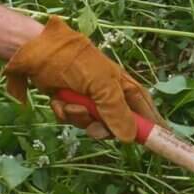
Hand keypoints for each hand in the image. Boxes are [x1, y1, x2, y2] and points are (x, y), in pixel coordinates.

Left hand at [3, 17, 163, 141]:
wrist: (33, 51)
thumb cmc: (72, 60)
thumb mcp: (99, 83)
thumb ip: (115, 110)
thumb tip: (131, 138)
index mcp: (122, 84)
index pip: (144, 109)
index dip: (152, 126)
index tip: (160, 142)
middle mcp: (108, 93)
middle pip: (117, 125)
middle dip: (102, 126)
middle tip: (94, 124)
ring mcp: (88, 99)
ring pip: (92, 125)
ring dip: (78, 117)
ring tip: (68, 102)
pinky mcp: (70, 103)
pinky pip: (72, 120)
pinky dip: (63, 112)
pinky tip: (57, 99)